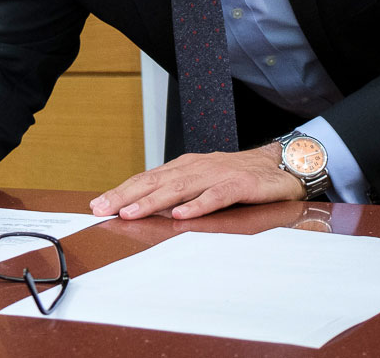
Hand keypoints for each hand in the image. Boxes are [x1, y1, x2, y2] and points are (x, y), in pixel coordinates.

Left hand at [89, 146, 303, 220]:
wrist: (280, 166)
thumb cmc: (239, 176)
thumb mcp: (204, 182)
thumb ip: (179, 192)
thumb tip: (144, 208)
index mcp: (186, 166)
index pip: (148, 178)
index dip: (122, 190)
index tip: (99, 204)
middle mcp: (198, 167)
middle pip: (156, 181)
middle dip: (127, 195)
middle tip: (103, 209)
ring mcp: (218, 174)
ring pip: (180, 187)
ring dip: (153, 200)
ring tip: (131, 212)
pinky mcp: (240, 184)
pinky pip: (216, 196)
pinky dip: (198, 205)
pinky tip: (181, 215)